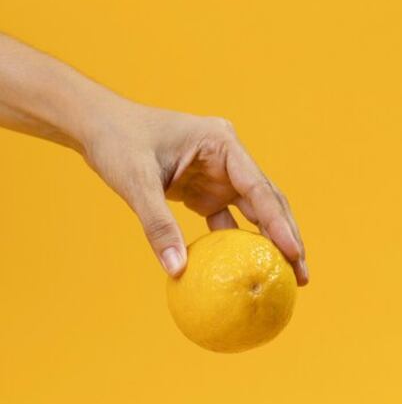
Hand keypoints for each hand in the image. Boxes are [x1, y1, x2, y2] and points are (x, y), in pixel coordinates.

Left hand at [82, 99, 307, 284]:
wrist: (99, 126)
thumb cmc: (118, 143)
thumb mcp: (136, 183)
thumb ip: (158, 226)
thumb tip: (177, 271)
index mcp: (222, 144)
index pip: (259, 189)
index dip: (279, 225)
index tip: (293, 255)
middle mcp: (228, 158)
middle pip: (268, 202)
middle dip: (287, 239)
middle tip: (301, 276)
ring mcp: (218, 174)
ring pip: (254, 213)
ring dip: (268, 244)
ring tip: (284, 277)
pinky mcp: (205, 190)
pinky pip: (227, 221)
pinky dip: (236, 245)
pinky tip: (243, 270)